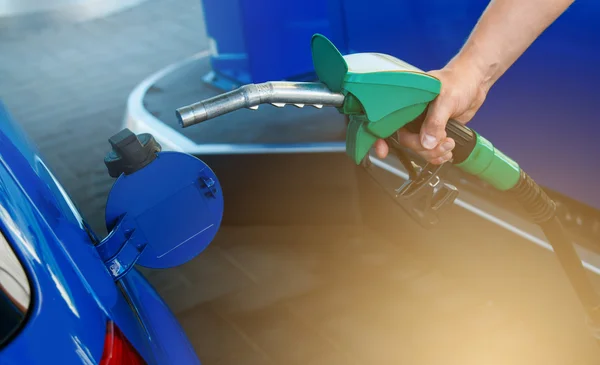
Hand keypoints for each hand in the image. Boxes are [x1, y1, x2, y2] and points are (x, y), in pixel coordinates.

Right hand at [373, 65, 487, 163]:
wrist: (475, 82)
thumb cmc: (458, 81)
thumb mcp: (446, 98)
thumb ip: (435, 121)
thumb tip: (426, 142)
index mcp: (407, 103)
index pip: (388, 122)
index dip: (380, 138)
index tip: (382, 151)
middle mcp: (412, 115)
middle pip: (406, 141)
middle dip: (422, 148)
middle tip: (442, 143)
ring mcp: (423, 125)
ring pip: (419, 148)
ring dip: (434, 153)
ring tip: (450, 145)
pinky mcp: (435, 133)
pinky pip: (430, 150)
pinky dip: (439, 155)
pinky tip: (448, 152)